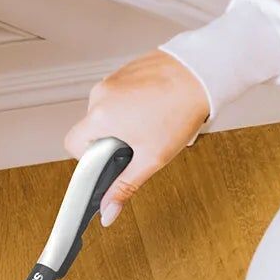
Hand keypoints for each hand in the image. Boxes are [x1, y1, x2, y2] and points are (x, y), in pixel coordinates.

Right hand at [64, 51, 209, 226]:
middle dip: (111, 137)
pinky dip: (132, 100)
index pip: (73, 144)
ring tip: (151, 119)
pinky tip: (155, 103)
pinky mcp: (127, 67)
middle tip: (139, 139)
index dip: (89, 157)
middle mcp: (101, 94)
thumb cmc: (182, 109)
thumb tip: (108, 211)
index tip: (110, 158)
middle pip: (92, 126)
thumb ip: (125, 187)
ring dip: (122, 118)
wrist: (206, 70)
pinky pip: (120, 91)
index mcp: (101, 116)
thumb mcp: (152, 158)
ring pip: (107, 109)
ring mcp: (114, 77)